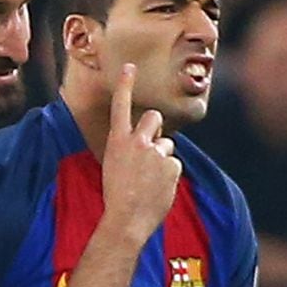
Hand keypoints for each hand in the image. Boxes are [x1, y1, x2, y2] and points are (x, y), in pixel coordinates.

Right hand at [100, 63, 180, 245]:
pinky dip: (168, 176)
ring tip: (149, 180)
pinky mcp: (171, 166)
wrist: (126, 218)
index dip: (125, 84)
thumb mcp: (112, 165)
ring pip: (166, 145)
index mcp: (117, 140)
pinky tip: (158, 188)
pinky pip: (174, 165)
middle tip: (151, 145)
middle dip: (156, 127)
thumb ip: (127, 149)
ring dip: (161, 158)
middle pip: (154, 118)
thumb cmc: (115, 194)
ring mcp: (155, 153)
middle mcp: (137, 141)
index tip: (130, 67)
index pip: (121, 105)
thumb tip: (145, 144)